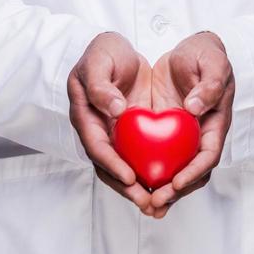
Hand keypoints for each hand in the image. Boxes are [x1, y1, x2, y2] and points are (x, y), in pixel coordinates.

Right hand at [67, 31, 168, 218]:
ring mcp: (114, 134)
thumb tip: (115, 111)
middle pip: (109, 166)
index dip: (111, 164)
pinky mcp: (131, 132)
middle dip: (127, 188)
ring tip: (159, 205)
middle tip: (149, 203)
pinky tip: (168, 184)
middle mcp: (98, 129)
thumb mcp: (98, 60)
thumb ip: (101, 85)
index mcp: (85, 114)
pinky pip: (140, 157)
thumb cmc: (104, 51)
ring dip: (139, 188)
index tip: (130, 178)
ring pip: (124, 167)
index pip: (96, 146)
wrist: (117, 48)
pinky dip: (150, 172)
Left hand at [148, 31, 234, 212]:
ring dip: (161, 190)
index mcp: (215, 122)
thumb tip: (194, 109)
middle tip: (154, 202)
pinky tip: (131, 182)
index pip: (208, 155)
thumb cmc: (206, 54)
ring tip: (144, 205)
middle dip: (174, 191)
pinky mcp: (165, 131)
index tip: (176, 182)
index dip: (194, 171)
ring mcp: (182, 136)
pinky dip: (147, 171)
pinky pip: (157, 156)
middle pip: (191, 172)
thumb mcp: (213, 63)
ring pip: (174, 170)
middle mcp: (200, 135)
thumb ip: (209, 85)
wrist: (191, 49)